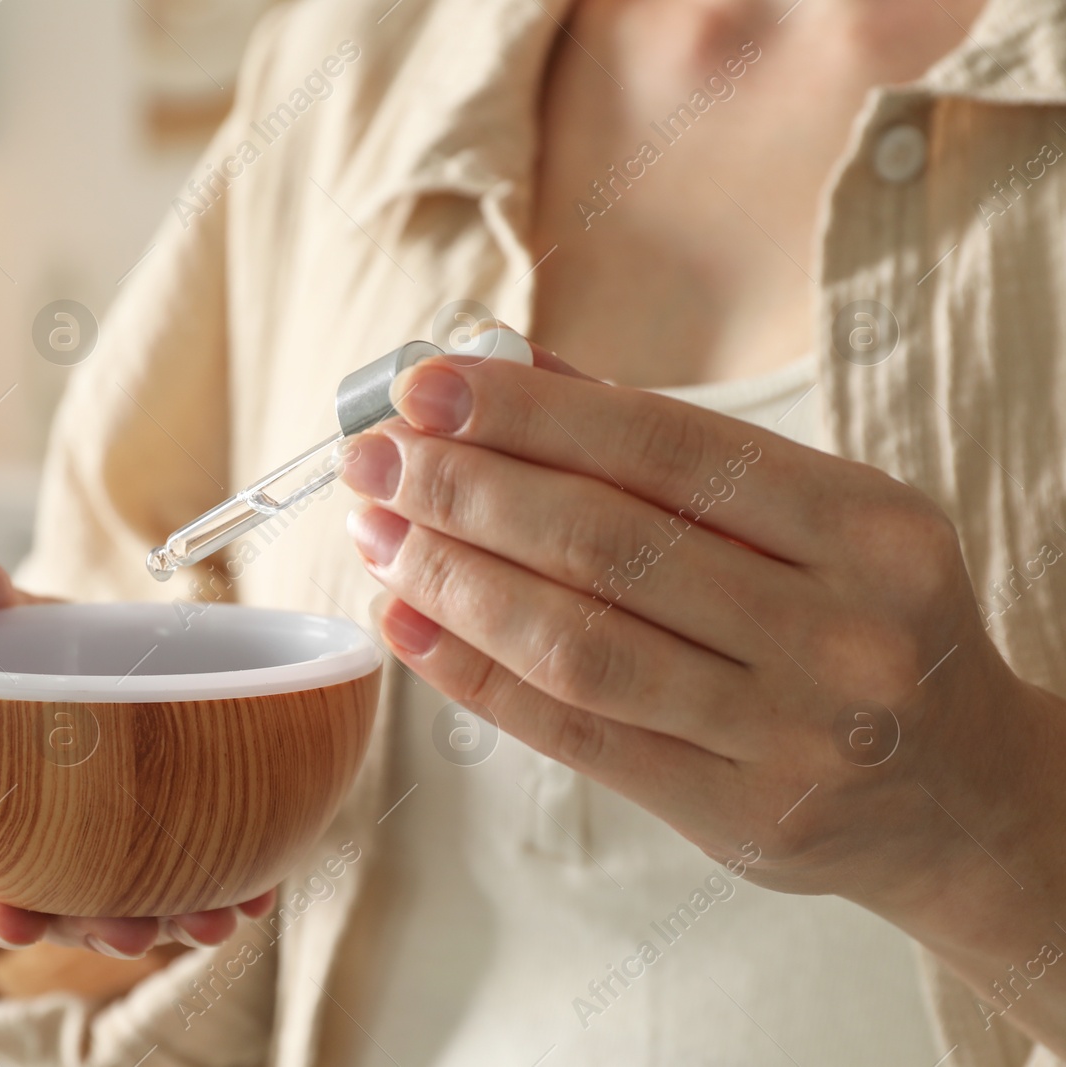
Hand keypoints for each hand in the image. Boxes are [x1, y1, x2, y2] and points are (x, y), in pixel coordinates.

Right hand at [0, 544, 275, 958]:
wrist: (108, 652)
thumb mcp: (2, 619)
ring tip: (210, 924)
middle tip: (130, 934)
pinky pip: (191, 882)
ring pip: (125, 905)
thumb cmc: (36, 646)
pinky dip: (225, 894)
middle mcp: (32, 845)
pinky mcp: (161, 848)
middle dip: (89, 928)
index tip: (7, 922)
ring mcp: (99, 856)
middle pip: (51, 903)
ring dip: (169, 923)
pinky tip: (255, 897)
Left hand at [339, 348, 1065, 1042]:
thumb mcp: (818, 518)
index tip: (427, 386)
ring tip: (379, 533)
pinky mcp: (737, 816)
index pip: (664, 449)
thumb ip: (675, 451)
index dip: (528, 413)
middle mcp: (842, 630)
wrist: (960, 794)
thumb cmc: (864, 621)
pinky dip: (474, 672)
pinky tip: (409, 620)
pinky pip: (575, 734)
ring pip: (579, 644)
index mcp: (868, 527)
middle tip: (375, 457)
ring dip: (454, 580)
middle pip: (607, 545)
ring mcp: (792, 735)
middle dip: (466, 491)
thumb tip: (518, 372)